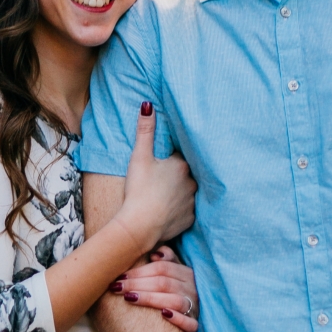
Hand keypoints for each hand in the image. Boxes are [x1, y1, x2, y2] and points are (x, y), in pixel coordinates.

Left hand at [110, 245, 197, 331]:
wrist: (195, 315)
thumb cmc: (177, 291)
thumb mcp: (175, 272)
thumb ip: (167, 259)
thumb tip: (154, 254)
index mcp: (186, 273)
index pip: (162, 268)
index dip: (139, 271)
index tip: (119, 277)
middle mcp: (192, 289)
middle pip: (164, 283)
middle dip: (138, 284)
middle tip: (116, 288)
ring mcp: (195, 307)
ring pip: (175, 301)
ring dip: (151, 299)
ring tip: (130, 298)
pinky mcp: (195, 325)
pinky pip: (191, 323)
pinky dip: (179, 318)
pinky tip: (163, 315)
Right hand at [113, 103, 195, 249]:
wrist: (140, 226)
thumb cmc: (138, 190)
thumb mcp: (139, 157)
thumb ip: (145, 131)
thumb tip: (148, 105)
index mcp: (182, 165)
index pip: (181, 156)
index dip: (171, 158)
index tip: (162, 163)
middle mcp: (193, 182)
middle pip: (186, 173)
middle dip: (177, 174)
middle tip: (162, 178)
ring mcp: (193, 202)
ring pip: (188, 191)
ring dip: (179, 191)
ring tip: (164, 194)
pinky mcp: (190, 219)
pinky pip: (187, 210)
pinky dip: (179, 209)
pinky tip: (167, 210)